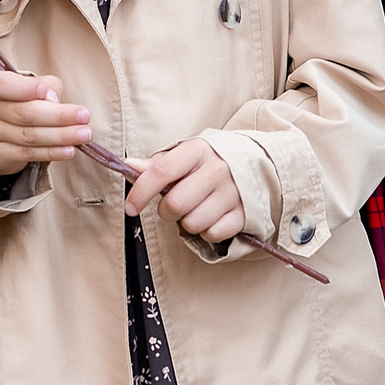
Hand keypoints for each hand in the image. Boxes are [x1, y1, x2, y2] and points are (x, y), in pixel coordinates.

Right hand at [0, 71, 91, 175]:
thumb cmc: (15, 99)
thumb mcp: (28, 85)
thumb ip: (45, 85)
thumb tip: (53, 100)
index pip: (3, 84)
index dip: (24, 89)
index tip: (44, 91)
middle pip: (24, 113)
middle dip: (58, 116)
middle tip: (84, 116)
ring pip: (29, 136)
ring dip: (61, 136)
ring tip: (84, 134)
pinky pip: (28, 153)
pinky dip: (51, 152)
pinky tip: (69, 150)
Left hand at [124, 139, 244, 243]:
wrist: (255, 165)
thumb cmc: (208, 163)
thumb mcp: (184, 156)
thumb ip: (156, 164)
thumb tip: (129, 165)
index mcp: (198, 150)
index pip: (161, 172)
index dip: (140, 192)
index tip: (130, 208)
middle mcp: (217, 169)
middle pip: (175, 205)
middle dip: (167, 211)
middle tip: (173, 205)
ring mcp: (233, 193)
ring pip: (193, 223)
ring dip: (188, 222)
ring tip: (196, 209)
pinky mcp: (244, 214)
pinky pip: (213, 234)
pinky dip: (207, 231)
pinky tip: (212, 217)